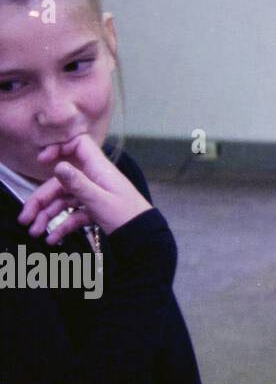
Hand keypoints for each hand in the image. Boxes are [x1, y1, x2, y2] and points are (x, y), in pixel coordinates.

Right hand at [19, 134, 151, 242]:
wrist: (143, 236)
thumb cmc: (127, 215)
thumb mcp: (99, 200)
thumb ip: (78, 183)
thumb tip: (58, 166)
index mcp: (99, 169)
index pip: (79, 145)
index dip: (60, 147)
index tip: (42, 160)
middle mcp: (94, 178)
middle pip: (61, 181)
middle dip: (41, 199)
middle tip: (25, 218)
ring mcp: (93, 193)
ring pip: (63, 199)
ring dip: (47, 215)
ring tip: (35, 232)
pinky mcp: (94, 208)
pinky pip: (73, 213)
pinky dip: (62, 225)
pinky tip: (53, 238)